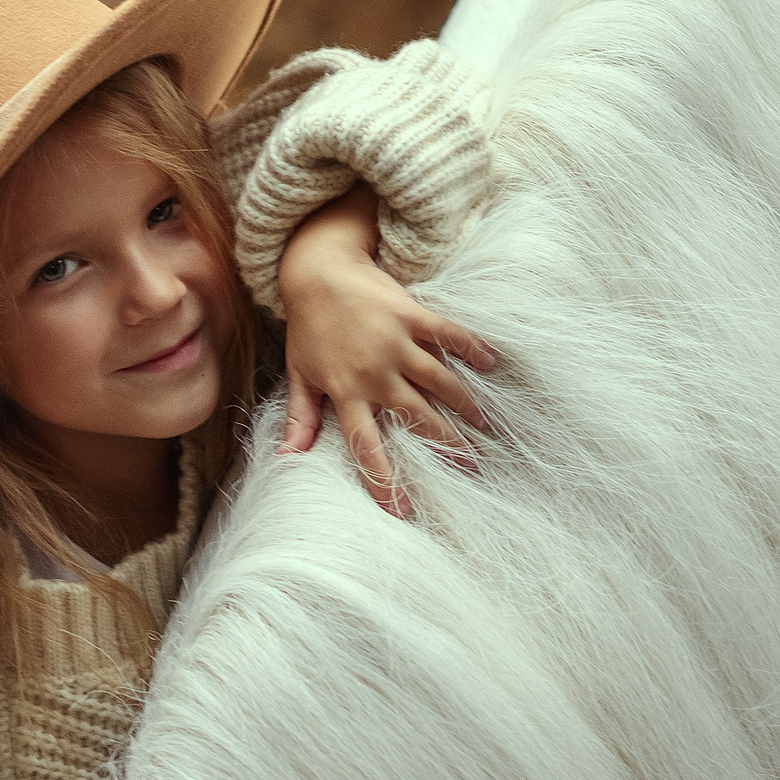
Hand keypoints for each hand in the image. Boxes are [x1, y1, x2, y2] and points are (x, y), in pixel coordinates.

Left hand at [276, 184, 498, 518]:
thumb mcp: (299, 374)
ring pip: (440, 382)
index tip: (403, 509)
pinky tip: (491, 362)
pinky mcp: (412, 315)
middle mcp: (375, 372)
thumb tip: (288, 457)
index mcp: (346, 392)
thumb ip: (301, 416)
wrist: (317, 270)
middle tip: (471, 466)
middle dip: (446, 445)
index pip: (367, 446)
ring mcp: (396, 343)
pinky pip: (449, 334)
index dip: (384, 480)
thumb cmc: (308, 326)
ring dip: (466, 405)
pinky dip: (471, 348)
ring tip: (484, 424)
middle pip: (417, 419)